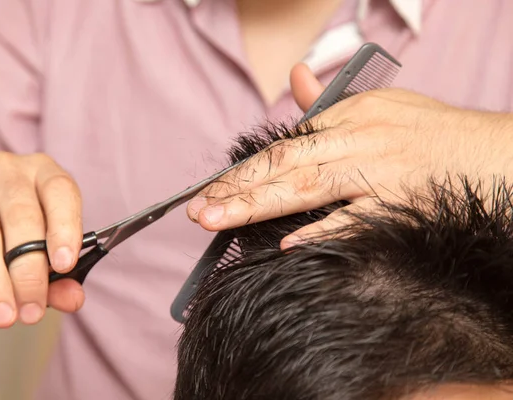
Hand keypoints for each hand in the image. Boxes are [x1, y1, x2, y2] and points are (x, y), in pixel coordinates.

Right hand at [0, 152, 84, 347]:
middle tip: (32, 311)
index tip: (65, 265)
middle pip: (19, 217)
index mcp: (43, 173)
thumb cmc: (17, 227)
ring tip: (4, 319)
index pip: (59, 192)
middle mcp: (7, 172)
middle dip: (27, 270)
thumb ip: (62, 273)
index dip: (64, 228)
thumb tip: (74, 299)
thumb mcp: (46, 241)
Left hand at [186, 63, 512, 247]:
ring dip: (257, 205)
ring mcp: (378, 172)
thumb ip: (327, 103)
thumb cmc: (431, 133)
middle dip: (236, 187)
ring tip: (216, 221)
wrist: (493, 152)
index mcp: (350, 115)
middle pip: (285, 163)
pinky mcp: (400, 204)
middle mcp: (359, 139)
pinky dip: (322, 231)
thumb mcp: (377, 106)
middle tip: (197, 209)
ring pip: (308, 186)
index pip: (284, 143)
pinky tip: (287, 244)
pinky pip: (357, 219)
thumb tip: (292, 80)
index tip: (210, 189)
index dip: (243, 169)